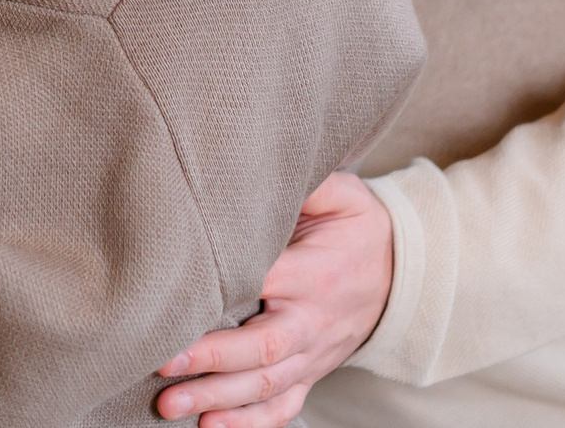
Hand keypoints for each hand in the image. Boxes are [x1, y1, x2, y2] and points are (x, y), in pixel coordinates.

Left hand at [152, 172, 393, 425]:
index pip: (263, 281)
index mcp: (314, 272)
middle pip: (263, 348)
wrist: (402, 271)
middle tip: (162, 366)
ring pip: (267, 385)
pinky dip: (250, 425)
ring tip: (171, 407)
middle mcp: (312, 319)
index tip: (173, 297)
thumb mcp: (340, 194)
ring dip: (219, 400)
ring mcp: (312, 353)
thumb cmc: (355, 227)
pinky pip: (284, 406)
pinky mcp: (311, 373)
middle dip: (211, 360)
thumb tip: (259, 163)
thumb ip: (304, 182)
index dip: (220, 291)